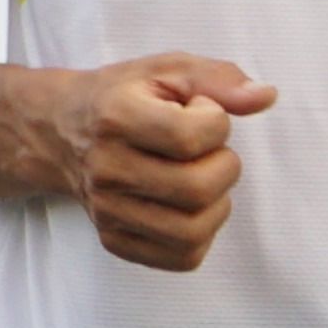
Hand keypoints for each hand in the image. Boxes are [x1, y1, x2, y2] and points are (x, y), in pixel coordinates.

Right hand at [49, 55, 279, 272]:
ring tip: (203, 179)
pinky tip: (190, 206)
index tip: (202, 113)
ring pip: (192, 232)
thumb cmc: (124, 96)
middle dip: (224, 166)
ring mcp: (107, 210)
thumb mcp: (168, 70)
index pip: (192, 136)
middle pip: (196, 190)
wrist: (61, 130)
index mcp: (116, 117)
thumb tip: (265, 97)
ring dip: (217, 204)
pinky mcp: (114, 240)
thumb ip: (219, 79)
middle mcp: (106, 168)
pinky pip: (182, 258)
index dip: (216, 122)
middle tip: (210, 151)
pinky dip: (201, 234)